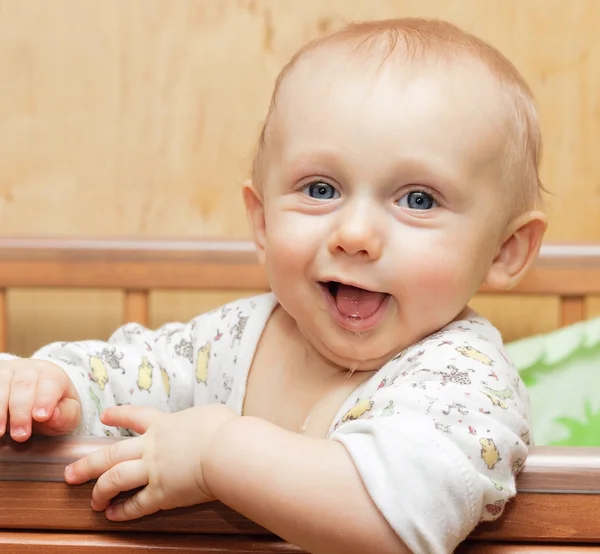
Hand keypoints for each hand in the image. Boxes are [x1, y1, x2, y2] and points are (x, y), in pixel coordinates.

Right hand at [0, 359, 80, 440]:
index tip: (41, 417)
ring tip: (1, 432)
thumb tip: (53, 415)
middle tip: (21, 435)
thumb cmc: (55, 407)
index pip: (50, 382)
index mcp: (53, 374)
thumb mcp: (68, 413)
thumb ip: (66, 414)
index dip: (45, 400)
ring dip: (0, 410)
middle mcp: (30, 369)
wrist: (37, 400)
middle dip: (21, 411)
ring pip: (3, 385)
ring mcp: (9, 371)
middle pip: (24, 384)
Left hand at [64, 404, 236, 520]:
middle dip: (88, 464)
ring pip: (115, 479)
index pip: (136, 416)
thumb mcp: (209, 413)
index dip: (118, 415)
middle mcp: (152, 446)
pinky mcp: (162, 494)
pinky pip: (136, 505)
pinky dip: (123, 511)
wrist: (226, 450)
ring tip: (93, 501)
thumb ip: (199, 419)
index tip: (105, 416)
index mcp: (164, 424)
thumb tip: (204, 423)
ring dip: (100, 491)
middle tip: (71, 473)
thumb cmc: (224, 429)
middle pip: (111, 454)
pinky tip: (113, 515)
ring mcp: (154, 470)